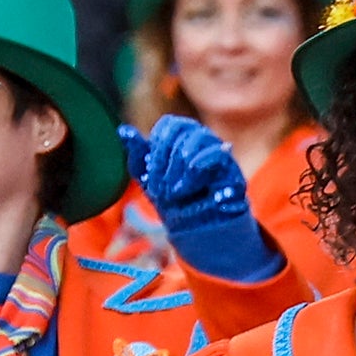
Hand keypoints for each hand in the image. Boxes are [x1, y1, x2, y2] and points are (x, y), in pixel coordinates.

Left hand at [129, 118, 277, 281]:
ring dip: (180, 167)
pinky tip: (190, 184)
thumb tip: (123, 130)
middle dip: (165, 160)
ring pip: (199, 137)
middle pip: (182, 130)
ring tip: (175, 192)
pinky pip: (217, 153)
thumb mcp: (148, 180)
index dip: (157, 144)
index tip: (151, 172)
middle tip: (160, 189)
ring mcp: (218, 152)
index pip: (169, 124)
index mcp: (182, 138)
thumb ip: (138, 155)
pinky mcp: (231, 169)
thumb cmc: (173, 201)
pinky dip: (198, 166)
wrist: (197, 231)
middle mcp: (202, 140)